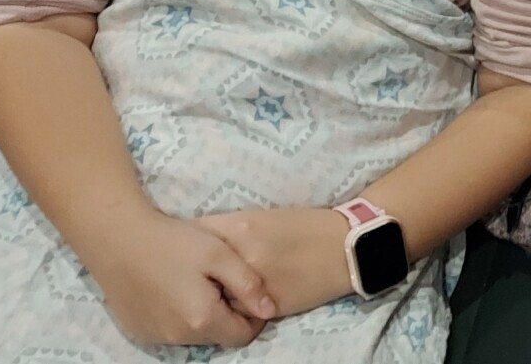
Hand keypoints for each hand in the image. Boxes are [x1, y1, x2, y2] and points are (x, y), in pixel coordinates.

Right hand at [81, 211, 276, 347]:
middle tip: (219, 281)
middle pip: (218, 336)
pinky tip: (172, 288)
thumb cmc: (173, 241)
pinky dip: (178, 316)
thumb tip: (270, 310)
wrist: (117, 238)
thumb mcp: (219, 253)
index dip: (252, 316)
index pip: (243, 336)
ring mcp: (156, 336)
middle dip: (226, 315)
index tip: (245, 290)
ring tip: (195, 281)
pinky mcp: (139, 331)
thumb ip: (248, 283)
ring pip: (194, 335)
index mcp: (202, 319)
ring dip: (202, 316)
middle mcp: (178, 336)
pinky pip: (170, 331)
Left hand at [199, 206, 352, 316]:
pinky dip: (235, 307)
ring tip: (217, 289)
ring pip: (215, 296)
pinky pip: (237, 313)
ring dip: (214, 293)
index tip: (184, 246)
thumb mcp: (262, 217)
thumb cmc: (305, 226)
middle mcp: (241, 257)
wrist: (346, 248)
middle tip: (195, 272)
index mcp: (240, 228)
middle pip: (199, 270)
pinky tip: (241, 300)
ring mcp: (253, 286)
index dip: (187, 242)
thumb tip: (199, 242)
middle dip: (196, 272)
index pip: (195, 237)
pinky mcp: (267, 308)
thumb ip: (229, 230)